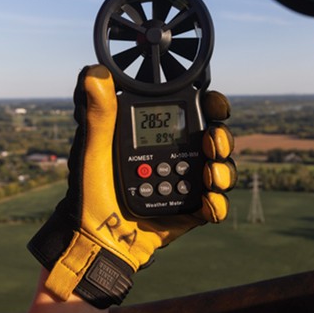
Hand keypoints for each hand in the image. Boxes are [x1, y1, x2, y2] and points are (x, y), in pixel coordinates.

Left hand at [27, 64, 235, 307]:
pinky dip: (217, 204)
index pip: (192, 113)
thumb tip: (94, 74)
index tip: (214, 103)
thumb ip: (99, 114)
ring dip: (224, 169)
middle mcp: (177, 156)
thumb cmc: (90, 192)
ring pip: (221, 170)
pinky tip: (208, 203)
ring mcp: (187, 183)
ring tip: (211, 175)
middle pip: (216, 140)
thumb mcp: (94, 150)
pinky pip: (215, 205)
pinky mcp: (192, 211)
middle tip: (213, 142)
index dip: (210, 104)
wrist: (96, 239)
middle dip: (222, 138)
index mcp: (158, 136)